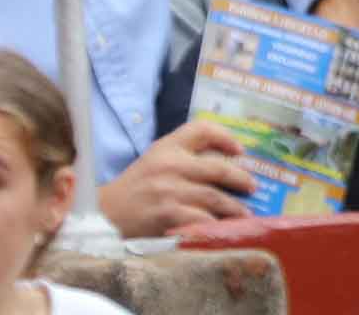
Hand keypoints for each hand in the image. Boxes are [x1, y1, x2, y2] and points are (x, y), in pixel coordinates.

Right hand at [96, 119, 252, 235]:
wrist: (106, 215)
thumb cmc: (136, 188)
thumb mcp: (155, 160)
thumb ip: (182, 155)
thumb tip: (224, 160)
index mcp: (167, 147)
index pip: (201, 129)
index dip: (226, 136)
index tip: (240, 150)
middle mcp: (170, 165)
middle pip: (218, 167)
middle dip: (241, 178)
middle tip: (253, 186)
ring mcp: (170, 190)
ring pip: (215, 197)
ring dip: (234, 207)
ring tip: (245, 213)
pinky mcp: (168, 215)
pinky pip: (202, 219)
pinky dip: (217, 224)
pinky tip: (224, 229)